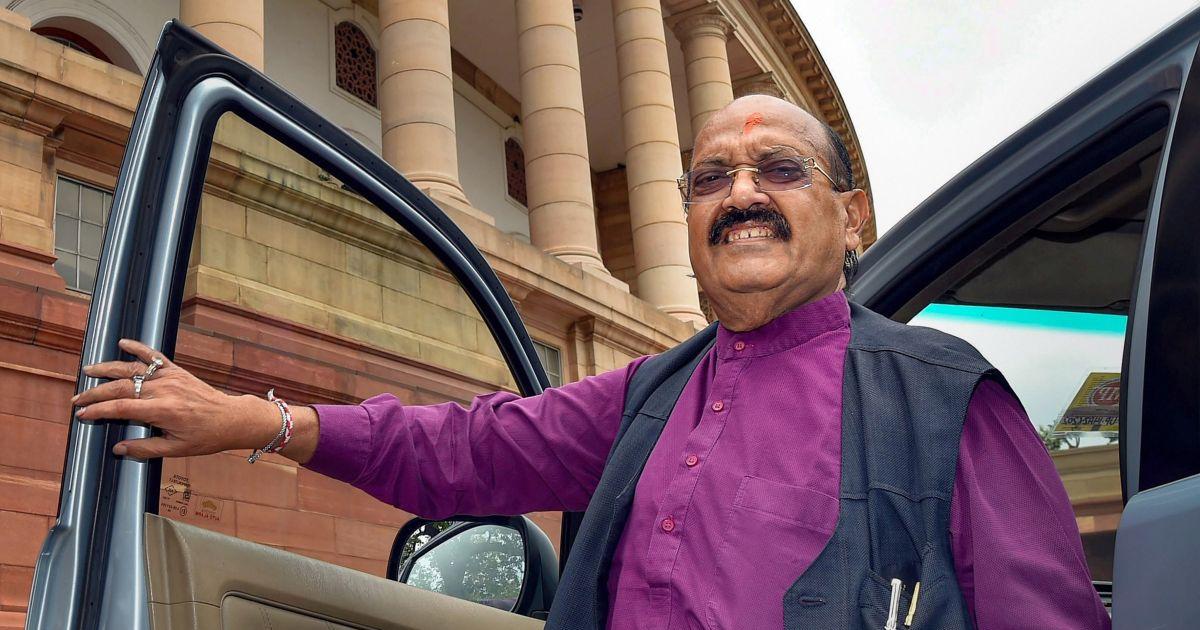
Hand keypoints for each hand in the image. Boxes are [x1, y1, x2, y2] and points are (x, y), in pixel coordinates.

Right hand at [73, 338, 285, 459]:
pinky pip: (155, 357)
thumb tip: (118, 448)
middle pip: (122, 387)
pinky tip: (123, 343)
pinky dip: (139, 347)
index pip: (121, 407)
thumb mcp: (176, 449)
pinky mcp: (178, 371)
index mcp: (163, 411)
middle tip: (77, 400)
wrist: (232, 418)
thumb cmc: (206, 437)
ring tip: (89, 370)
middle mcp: (165, 390)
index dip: (99, 410)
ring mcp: (171, 377)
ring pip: (134, 369)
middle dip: (96, 393)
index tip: (82, 414)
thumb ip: (145, 448)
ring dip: (109, 369)